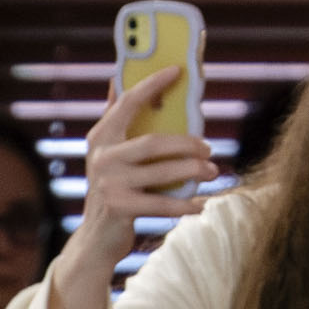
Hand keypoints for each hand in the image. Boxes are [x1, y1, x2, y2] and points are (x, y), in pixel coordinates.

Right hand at [82, 66, 218, 223]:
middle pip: (153, 142)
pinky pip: (162, 204)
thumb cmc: (113, 188)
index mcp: (101, 137)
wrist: (95, 238)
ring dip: (193, 171)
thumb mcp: (109, 154)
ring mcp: (110, 184)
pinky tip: (201, 205)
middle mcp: (102, 158)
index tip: (177, 70)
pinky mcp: (120, 209)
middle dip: (186, 143)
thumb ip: (116, 119)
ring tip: (212, 171)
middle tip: (209, 148)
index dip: (152, 85)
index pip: (128, 102)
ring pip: (162, 172)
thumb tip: (118, 78)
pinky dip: (185, 205)